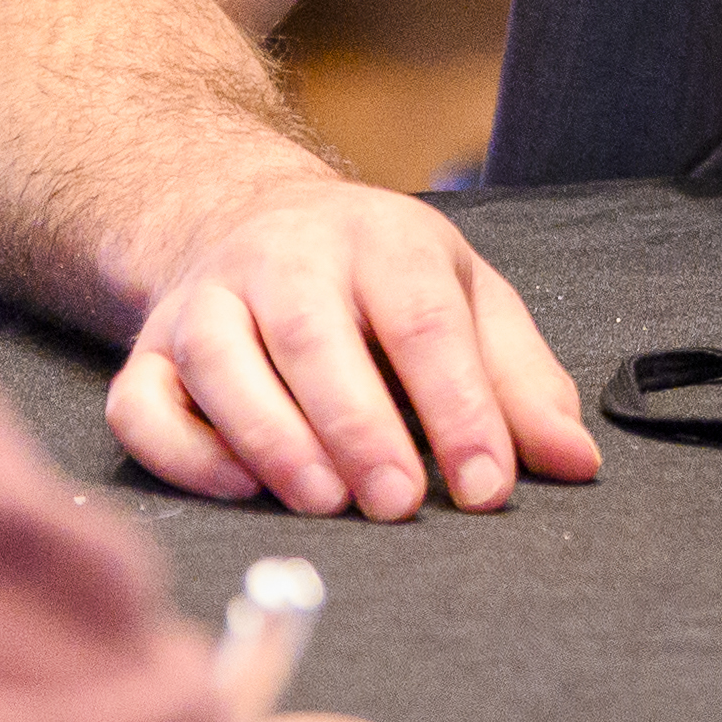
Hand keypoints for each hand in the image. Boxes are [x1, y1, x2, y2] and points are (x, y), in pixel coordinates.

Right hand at [110, 178, 604, 519]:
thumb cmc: (379, 280)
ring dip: (272, 436)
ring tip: (325, 501)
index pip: (423, 318)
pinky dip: (183, 450)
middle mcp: (285, 259)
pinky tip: (238, 488)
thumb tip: (578, 463)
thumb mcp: (467, 301)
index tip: (487, 486)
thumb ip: (521, 383)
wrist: (251, 218)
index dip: (459, 406)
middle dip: (358, 424)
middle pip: (313, 332)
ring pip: (222, 360)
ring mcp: (206, 301)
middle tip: (398, 502)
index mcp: (380, 240)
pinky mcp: (148, 352)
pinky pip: (144, 403)